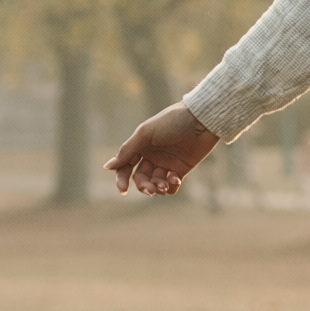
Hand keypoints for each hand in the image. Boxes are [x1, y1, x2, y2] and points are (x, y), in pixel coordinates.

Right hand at [104, 103, 218, 195]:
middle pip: (141, 178)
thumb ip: (127, 150)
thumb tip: (107, 167)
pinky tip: (176, 180)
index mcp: (140, 146)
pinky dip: (171, 187)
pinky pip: (172, 185)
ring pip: (156, 183)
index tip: (123, 190)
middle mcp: (152, 156)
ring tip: (164, 184)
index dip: (122, 179)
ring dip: (157, 188)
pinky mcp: (182, 169)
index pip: (126, 166)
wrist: (201, 120)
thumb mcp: (145, 134)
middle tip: (151, 189)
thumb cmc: (172, 122)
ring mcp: (167, 163)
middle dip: (144, 186)